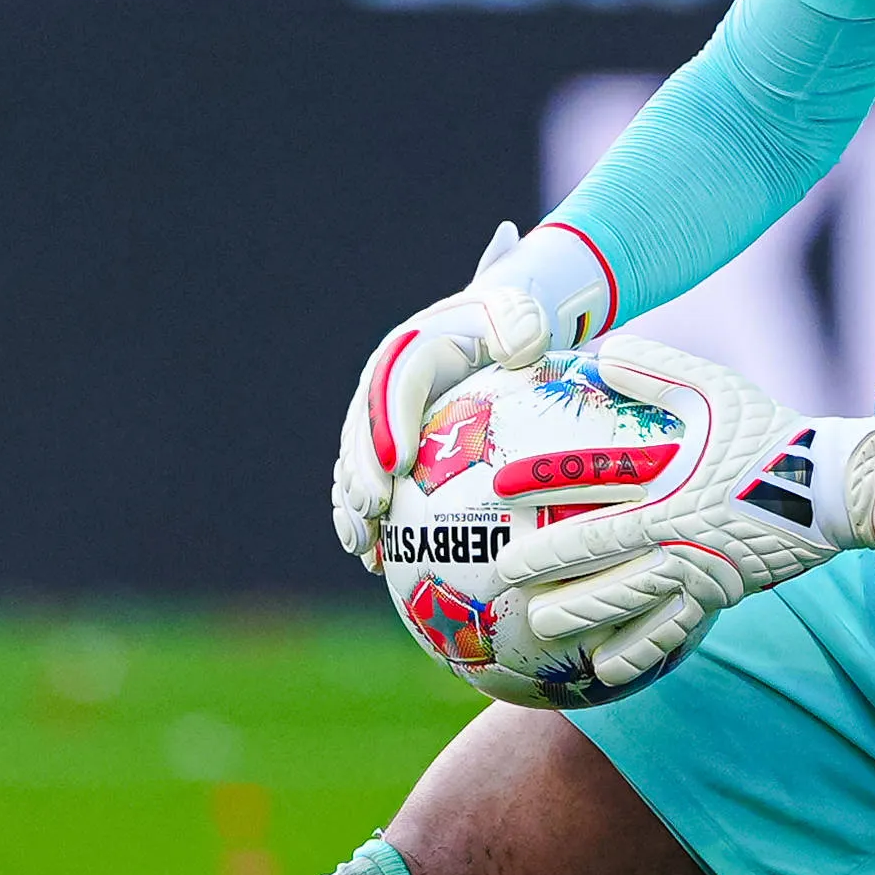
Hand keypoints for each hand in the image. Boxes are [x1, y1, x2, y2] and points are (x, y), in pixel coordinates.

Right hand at [328, 221, 554, 568]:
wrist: (490, 333)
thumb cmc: (510, 329)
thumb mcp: (519, 314)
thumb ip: (519, 321)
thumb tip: (522, 348)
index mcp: (411, 351)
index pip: (395, 386)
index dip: (391, 425)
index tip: (399, 465)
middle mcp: (383, 384)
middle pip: (364, 429)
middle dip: (362, 471)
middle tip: (373, 509)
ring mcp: (379, 417)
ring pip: (356, 462)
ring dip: (352, 504)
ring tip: (362, 544)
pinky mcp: (384, 445)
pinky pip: (366, 483)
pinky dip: (365, 519)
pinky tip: (373, 560)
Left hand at [496, 342, 874, 675]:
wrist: (833, 489)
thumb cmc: (770, 433)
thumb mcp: (717, 389)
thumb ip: (659, 372)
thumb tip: (604, 350)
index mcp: (673, 480)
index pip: (597, 479)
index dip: (547, 479)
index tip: (502, 486)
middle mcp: (679, 531)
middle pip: (601, 551)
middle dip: (547, 562)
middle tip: (501, 574)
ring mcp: (699, 570)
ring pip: (630, 599)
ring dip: (582, 613)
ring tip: (540, 627)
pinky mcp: (718, 596)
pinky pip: (672, 631)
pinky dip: (638, 650)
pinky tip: (604, 669)